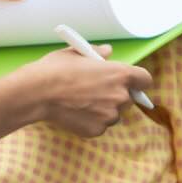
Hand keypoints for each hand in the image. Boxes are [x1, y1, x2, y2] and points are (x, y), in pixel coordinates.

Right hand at [19, 45, 152, 137]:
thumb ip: (97, 52)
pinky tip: (74, 112)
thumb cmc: (55, 69)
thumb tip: (108, 52)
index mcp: (120, 74)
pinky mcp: (98, 130)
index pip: (145, 79)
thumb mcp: (76, 53)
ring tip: (80, 101)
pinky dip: (91, 121)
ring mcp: (110, 116)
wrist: (36, 93)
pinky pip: (100, 125)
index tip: (128, 81)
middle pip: (128, 98)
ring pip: (113, 113)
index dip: (137, 80)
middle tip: (95, 90)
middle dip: (115, 94)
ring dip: (104, 109)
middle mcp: (120, 96)